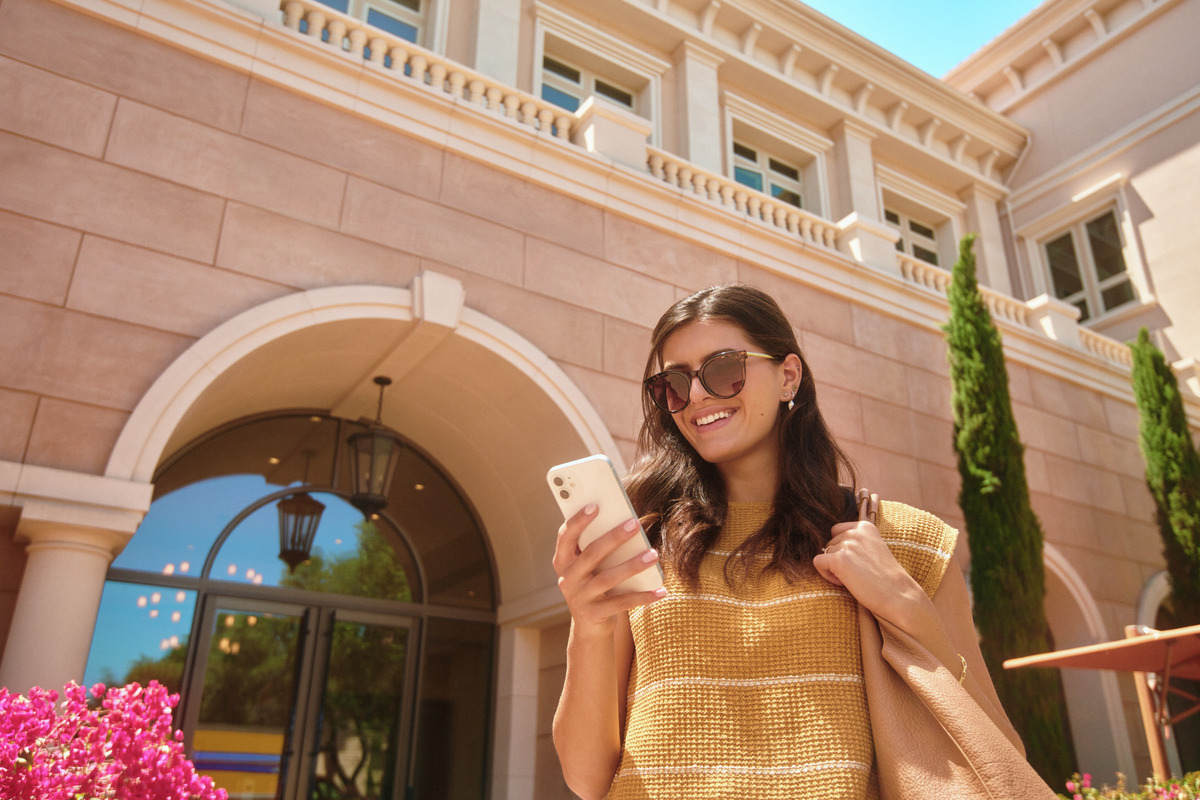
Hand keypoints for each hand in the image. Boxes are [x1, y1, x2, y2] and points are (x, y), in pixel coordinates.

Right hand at [552, 504, 666, 634]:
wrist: (590, 626)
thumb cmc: (595, 584)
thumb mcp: (590, 566)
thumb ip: (599, 547)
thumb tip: (627, 523)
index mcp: (563, 561)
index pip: (565, 536)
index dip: (578, 521)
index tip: (595, 505)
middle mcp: (567, 579)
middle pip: (591, 554)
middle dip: (614, 537)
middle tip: (634, 523)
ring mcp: (579, 598)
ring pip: (608, 578)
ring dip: (633, 565)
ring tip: (653, 555)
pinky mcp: (593, 615)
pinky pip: (621, 603)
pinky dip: (643, 596)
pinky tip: (660, 591)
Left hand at [812, 518, 930, 628]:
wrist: (898, 595)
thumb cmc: (885, 578)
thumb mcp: (873, 549)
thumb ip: (855, 542)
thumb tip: (827, 545)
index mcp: (865, 526)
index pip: (836, 531)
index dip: (841, 548)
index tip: (856, 562)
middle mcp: (855, 531)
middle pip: (829, 543)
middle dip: (837, 558)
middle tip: (856, 573)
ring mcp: (847, 544)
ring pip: (824, 554)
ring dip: (834, 568)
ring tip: (853, 578)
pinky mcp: (839, 559)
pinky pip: (818, 563)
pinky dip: (826, 575)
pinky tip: (844, 582)